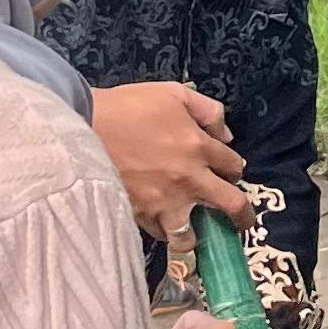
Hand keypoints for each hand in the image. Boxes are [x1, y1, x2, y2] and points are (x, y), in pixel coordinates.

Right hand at [91, 83, 249, 247]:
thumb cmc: (129, 107)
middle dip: (242, 217)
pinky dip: (163, 231)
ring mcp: (164, 203)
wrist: (84, 128)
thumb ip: (207, 110)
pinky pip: (159, 234)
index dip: (235, 168)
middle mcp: (189, 180)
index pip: (233, 166)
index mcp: (199, 147)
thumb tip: (225, 134)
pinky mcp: (140, 216)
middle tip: (243, 224)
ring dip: (196, 234)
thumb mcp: (173, 93)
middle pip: (230, 205)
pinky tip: (162, 224)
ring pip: (191, 235)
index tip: (230, 171)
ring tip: (194, 232)